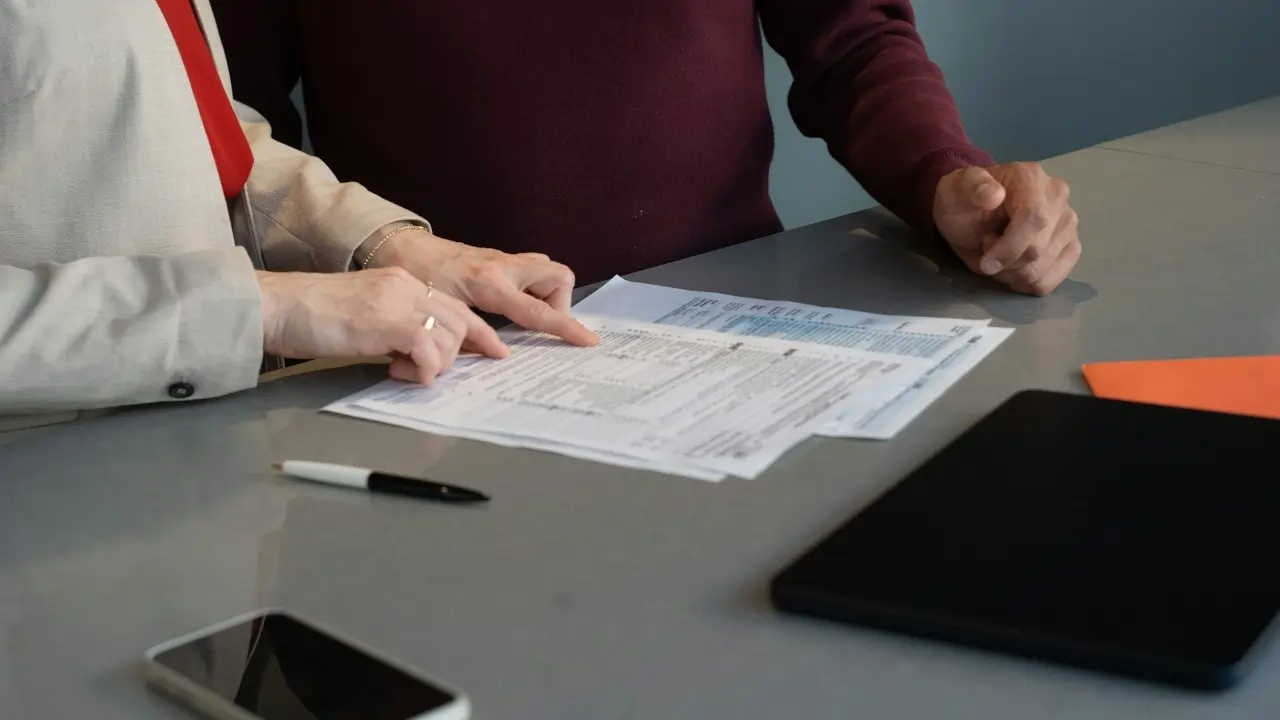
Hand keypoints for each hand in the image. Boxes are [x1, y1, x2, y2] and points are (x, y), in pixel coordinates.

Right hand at [256, 268, 508, 384]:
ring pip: (449, 336)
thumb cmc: (312, 315)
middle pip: (462, 320)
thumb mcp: (365, 314)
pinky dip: (424, 369)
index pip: (456, 304)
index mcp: (402, 281)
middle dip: (464, 352)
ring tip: (401, 370)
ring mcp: (397, 302)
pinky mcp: (385, 322)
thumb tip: (417, 353)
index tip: (496, 351)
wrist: (278, 306)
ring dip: (435, 364)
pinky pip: (428, 349)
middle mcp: (405, 286)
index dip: (480, 332)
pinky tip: (400, 373)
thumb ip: (396, 326)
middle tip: (437, 372)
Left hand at [368, 229, 597, 345]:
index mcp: (490, 284)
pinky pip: (531, 269)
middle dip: (560, 303)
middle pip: (558, 277)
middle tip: (539, 324)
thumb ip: (471, 335)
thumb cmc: (416, 278)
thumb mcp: (442, 312)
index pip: (538, 311)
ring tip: (526, 315)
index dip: (566, 327)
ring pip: (547, 270)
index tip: (587, 341)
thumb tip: (498, 356)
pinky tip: (511, 304)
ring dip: (546, 293)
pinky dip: (531, 287)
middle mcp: (504, 266)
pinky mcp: (498, 258)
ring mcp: (503, 259)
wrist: (400, 247)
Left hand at [933, 162, 1080, 295]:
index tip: (985, 263)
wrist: (972, 210)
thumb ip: (973, 188)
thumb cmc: (963, 200)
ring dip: (1010, 273)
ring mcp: (1068, 223)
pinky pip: (1050, 280)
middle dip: (1004, 261)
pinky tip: (1012, 268)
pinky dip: (1025, 283)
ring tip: (998, 253)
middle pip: (1037, 249)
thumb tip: (994, 195)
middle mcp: (1058, 197)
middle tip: (985, 248)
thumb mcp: (957, 189)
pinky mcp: (1071, 246)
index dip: (1010, 248)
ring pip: (1041, 269)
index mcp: (1031, 178)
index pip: (1034, 218)